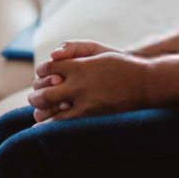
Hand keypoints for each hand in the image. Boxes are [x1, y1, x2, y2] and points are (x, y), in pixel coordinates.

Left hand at [28, 40, 154, 121]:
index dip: (42, 73)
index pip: (47, 69)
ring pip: (50, 108)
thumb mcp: (97, 52)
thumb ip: (75, 50)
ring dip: (40, 110)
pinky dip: (50, 125)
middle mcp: (78, 84)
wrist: (144, 83)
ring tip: (38, 112)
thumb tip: (53, 55)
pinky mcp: (90, 116)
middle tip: (33, 97)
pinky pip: (63, 122)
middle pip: (43, 92)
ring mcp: (83, 102)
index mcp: (79, 66)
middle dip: (35, 96)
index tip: (42, 76)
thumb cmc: (121, 65)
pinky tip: (43, 127)